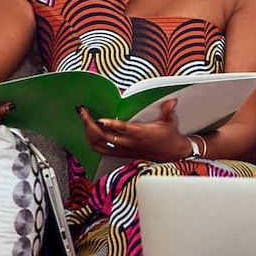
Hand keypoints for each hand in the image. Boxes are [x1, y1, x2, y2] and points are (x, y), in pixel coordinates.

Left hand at [77, 99, 191, 161]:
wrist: (171, 153)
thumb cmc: (168, 136)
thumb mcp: (169, 122)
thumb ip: (167, 110)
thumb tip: (171, 101)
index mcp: (140, 134)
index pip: (123, 129)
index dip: (110, 125)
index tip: (100, 119)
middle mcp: (129, 143)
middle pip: (104, 137)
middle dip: (90, 125)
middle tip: (83, 113)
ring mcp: (123, 149)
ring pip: (99, 144)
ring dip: (88, 133)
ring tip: (84, 120)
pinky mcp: (120, 154)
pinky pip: (100, 150)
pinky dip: (92, 141)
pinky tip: (89, 133)